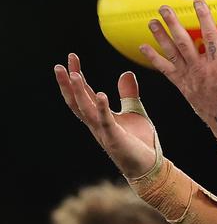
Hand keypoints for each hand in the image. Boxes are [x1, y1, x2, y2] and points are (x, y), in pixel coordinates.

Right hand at [53, 54, 157, 177]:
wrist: (149, 166)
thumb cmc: (140, 141)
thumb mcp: (134, 112)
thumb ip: (128, 94)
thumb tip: (126, 72)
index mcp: (99, 116)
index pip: (84, 92)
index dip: (76, 76)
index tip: (72, 57)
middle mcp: (96, 124)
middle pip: (76, 101)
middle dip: (68, 83)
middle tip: (61, 64)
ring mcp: (103, 132)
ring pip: (85, 110)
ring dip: (78, 92)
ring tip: (73, 74)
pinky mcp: (115, 138)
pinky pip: (106, 122)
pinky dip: (103, 108)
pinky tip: (101, 94)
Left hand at [138, 0, 216, 154]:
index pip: (208, 36)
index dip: (203, 18)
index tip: (198, 3)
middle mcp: (200, 72)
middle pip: (183, 42)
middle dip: (173, 24)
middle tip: (164, 8)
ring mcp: (190, 80)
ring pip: (171, 55)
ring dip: (160, 37)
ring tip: (151, 22)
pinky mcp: (183, 88)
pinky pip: (166, 71)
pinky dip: (155, 59)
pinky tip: (144, 49)